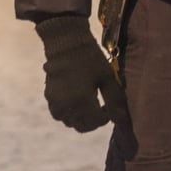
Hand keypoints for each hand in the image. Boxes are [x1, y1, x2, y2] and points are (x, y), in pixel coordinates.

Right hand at [34, 15, 129, 132]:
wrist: (67, 44)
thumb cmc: (91, 59)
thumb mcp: (107, 78)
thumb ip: (115, 100)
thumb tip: (122, 120)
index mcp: (82, 103)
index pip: (96, 122)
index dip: (106, 117)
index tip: (109, 106)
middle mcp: (67, 107)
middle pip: (82, 126)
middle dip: (93, 121)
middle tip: (101, 107)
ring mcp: (56, 103)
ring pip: (70, 122)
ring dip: (80, 118)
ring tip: (89, 103)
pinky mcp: (49, 98)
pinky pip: (59, 114)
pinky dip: (69, 113)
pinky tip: (76, 100)